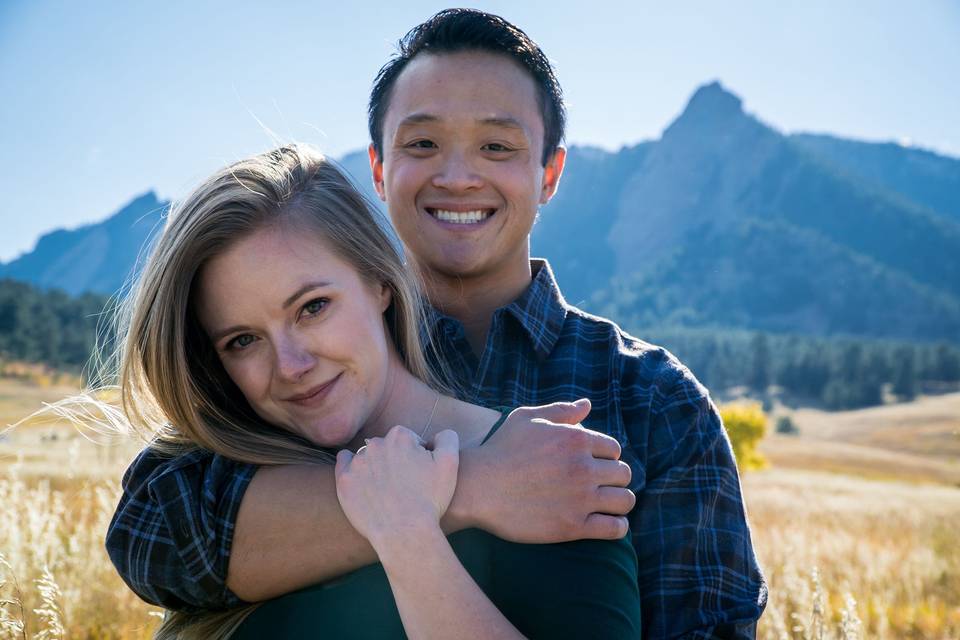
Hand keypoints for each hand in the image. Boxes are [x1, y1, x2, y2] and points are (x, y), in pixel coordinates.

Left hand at [335, 425, 459, 548]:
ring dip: (376, 466)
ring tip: (386, 490)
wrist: (405, 533)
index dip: (418, 456)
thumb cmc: (430, 500)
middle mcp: (375, 444)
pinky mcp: (344, 480)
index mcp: (400, 436)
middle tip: (405, 484)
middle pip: (388, 447)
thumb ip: (447, 438)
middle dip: (396, 460)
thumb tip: (436, 435)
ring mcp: (357, 462)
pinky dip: (352, 468)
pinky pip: (344, 462)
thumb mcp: (450, 463)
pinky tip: (363, 481)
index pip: (409, 439)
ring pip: (368, 456)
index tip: (420, 474)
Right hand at [457, 399, 634, 541]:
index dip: (605, 457)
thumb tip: (587, 405)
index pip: (614, 449)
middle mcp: (583, 467)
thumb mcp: (527, 418)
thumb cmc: (500, 450)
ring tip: (607, 504)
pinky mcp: (574, 526)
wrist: (476, 488)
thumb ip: (561, 411)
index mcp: (576, 439)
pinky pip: (615, 528)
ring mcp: (580, 498)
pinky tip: (609, 523)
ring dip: (620, 501)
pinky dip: (618, 526)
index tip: (592, 465)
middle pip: (623, 473)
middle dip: (613, 478)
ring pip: (625, 500)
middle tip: (599, 485)